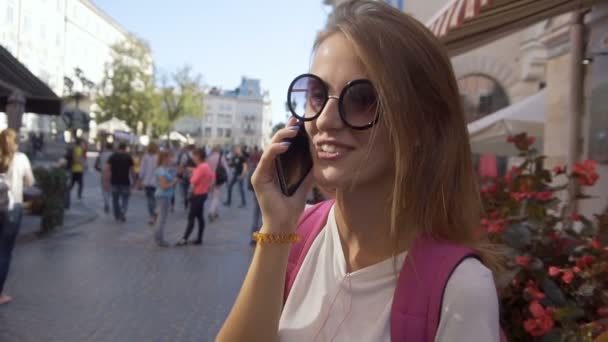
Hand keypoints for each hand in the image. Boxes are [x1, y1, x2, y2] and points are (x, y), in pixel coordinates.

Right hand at [251, 117, 313, 232]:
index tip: (298, 123)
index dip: (288, 134)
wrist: (284, 223)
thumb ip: (308, 172)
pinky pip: (266, 159)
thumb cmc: (292, 207)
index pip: (282, 147)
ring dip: (281, 137)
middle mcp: (267, 168)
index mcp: (277, 169)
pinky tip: (284, 145)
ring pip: (270, 148)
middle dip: (285, 131)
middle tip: (296, 122)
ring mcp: (261, 172)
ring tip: (292, 131)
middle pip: (275, 144)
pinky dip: (274, 150)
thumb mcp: (304, 185)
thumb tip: (319, 159)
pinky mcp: (258, 178)